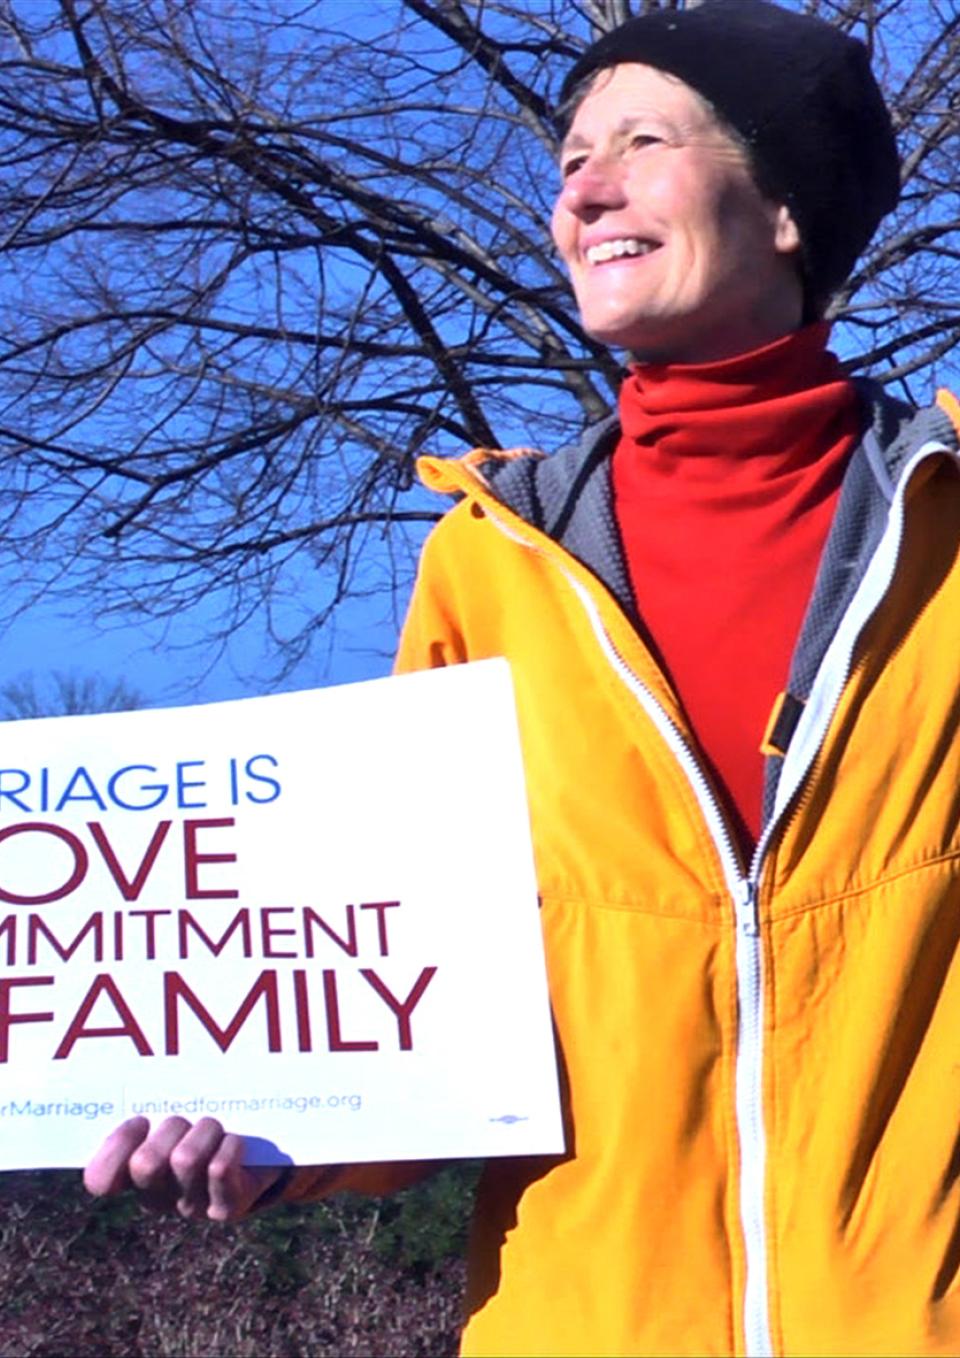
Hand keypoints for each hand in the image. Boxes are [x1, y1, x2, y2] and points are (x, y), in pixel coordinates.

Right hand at [83, 1115, 285, 1220]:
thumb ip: (149, 1100)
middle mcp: (157, 1194)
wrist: (263, 1150)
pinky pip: (219, 1172)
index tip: (139, 1120)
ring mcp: (190, 1205)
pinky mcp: (225, 1207)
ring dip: (204, 1131)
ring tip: (215, 1128)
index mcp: (133, 1171)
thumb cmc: (209, 1119)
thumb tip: (130, 1067)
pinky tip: (235, 1140)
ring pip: (183, 1161)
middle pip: (145, 1164)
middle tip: (187, 1120)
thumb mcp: (176, 1108)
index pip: (100, 1178)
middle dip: (170, 1128)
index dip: (116, 1147)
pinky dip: (230, 1145)